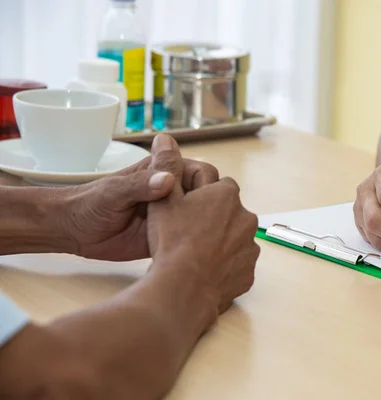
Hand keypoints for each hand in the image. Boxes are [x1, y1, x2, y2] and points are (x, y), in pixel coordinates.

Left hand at [63, 134, 218, 260]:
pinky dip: (196, 247)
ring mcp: (173, 216)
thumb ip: (139, 185)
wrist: (74, 232)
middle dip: (211, 209)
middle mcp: (174, 193)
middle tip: (201, 226)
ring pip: (203, 219)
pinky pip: (190, 240)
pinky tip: (196, 256)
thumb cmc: (90, 203)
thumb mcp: (114, 192)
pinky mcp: (169, 238)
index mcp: (164, 173)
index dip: (207, 185)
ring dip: (207, 229)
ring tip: (202, 244)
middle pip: (208, 196)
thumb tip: (167, 180)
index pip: (200, 172)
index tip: (202, 201)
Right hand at [147, 135, 258, 313]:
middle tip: (187, 233)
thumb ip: (166, 166)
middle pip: (228, 213)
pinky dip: (225, 267)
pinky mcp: (249, 272)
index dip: (199, 197)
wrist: (183, 287)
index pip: (217, 187)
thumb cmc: (172, 241)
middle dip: (213, 220)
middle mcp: (246, 218)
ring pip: (234, 239)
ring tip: (194, 255)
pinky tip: (204, 272)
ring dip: (220, 243)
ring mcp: (250, 247)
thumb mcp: (163, 198)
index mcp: (227, 195)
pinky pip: (237, 264)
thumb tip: (165, 138)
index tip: (185, 210)